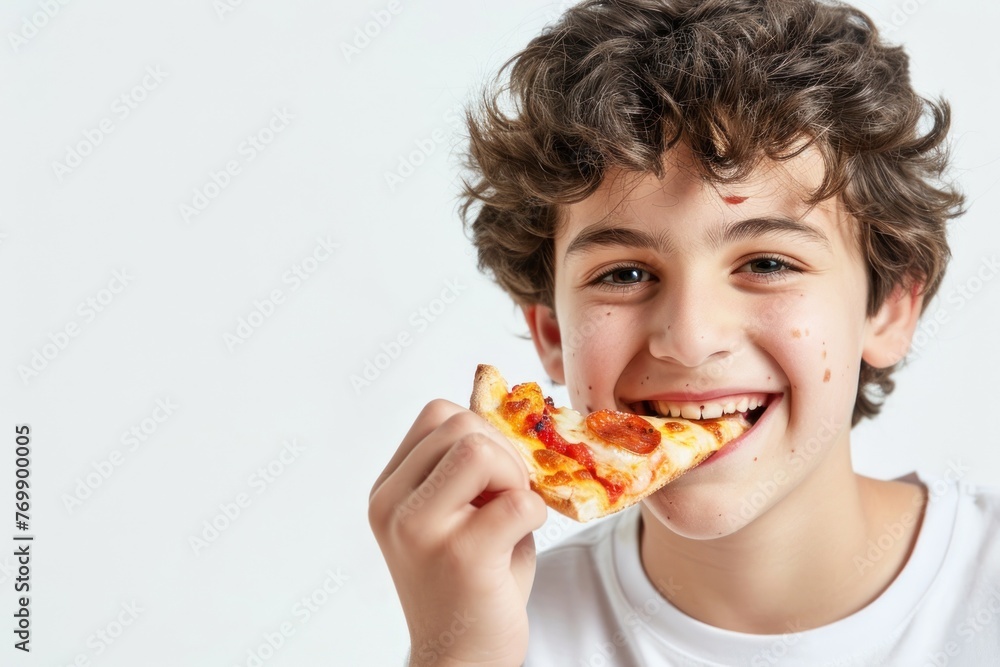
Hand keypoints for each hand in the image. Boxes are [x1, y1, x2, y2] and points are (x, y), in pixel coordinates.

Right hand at [369, 400, 546, 666]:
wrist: (461, 661)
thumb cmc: (466, 585)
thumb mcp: (452, 517)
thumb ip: (467, 469)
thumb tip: (514, 419)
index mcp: (388, 490)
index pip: (438, 415)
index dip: (480, 432)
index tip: (494, 474)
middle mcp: (393, 505)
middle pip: (461, 424)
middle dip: (503, 452)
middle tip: (509, 496)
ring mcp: (421, 530)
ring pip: (481, 450)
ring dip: (514, 476)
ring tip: (511, 515)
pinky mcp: (461, 556)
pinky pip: (518, 501)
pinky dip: (535, 513)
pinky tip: (521, 539)